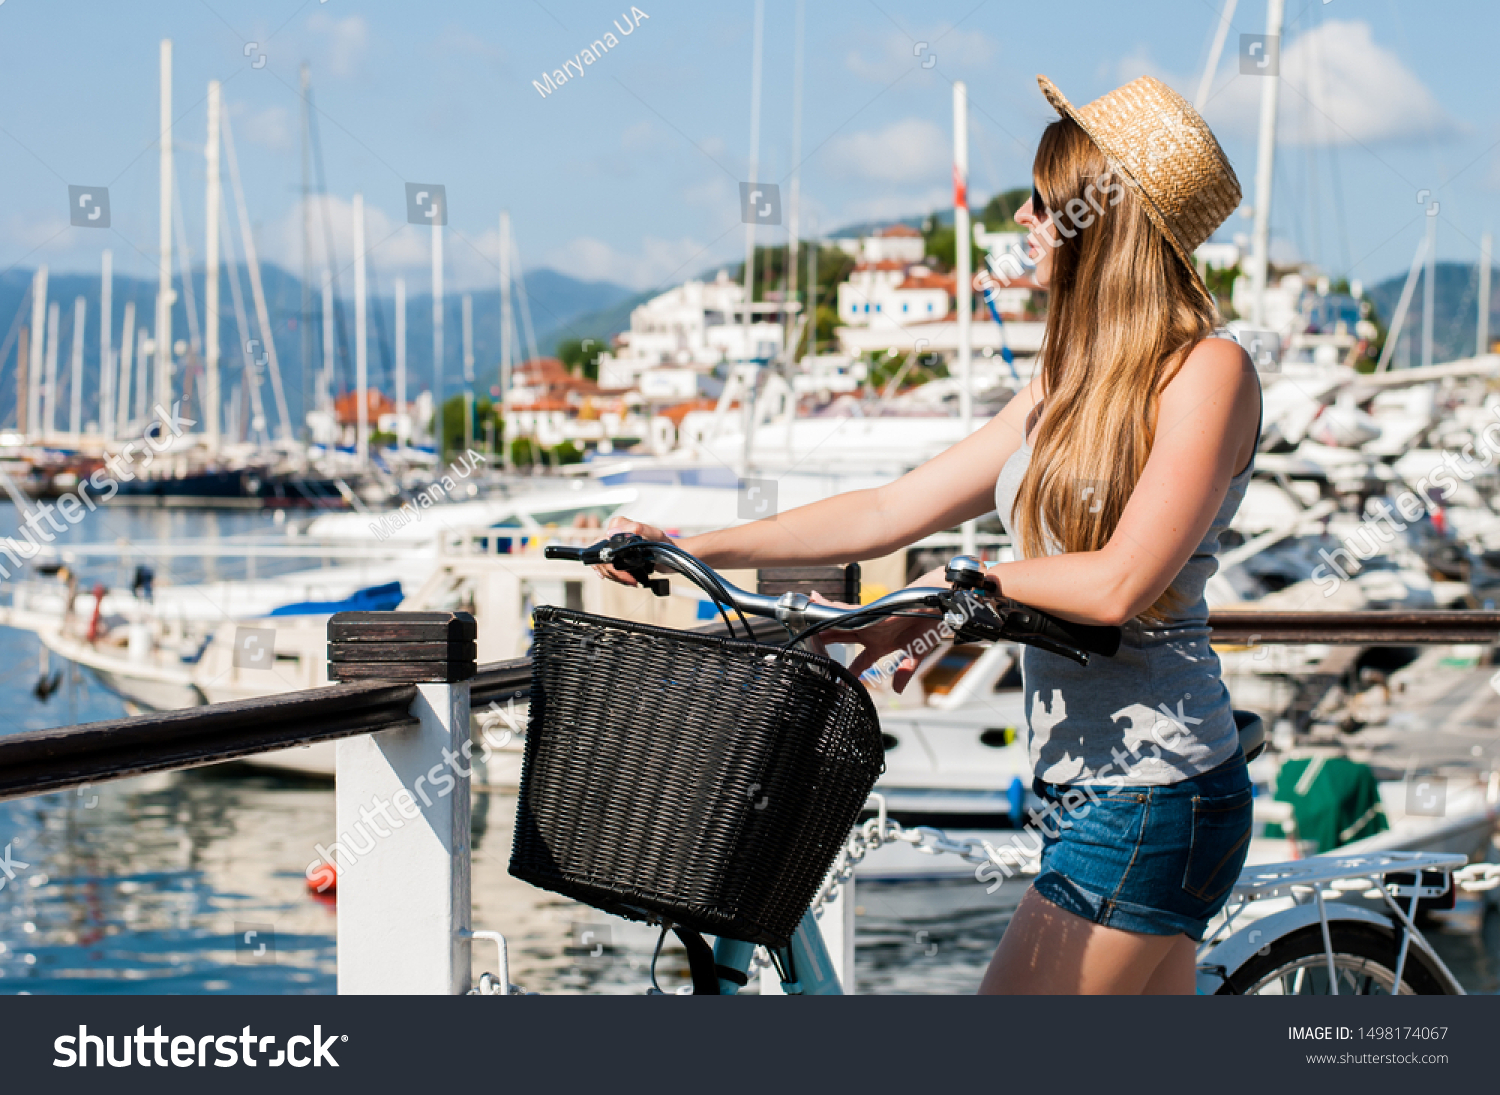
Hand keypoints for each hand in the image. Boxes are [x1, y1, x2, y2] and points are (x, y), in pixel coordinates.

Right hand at [592, 515, 671, 586]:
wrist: (673, 554)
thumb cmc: (665, 543)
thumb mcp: (655, 534)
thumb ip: (637, 529)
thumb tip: (611, 532)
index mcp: (618, 524)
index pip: (601, 544)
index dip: (607, 561)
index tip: (620, 570)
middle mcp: (613, 534)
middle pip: (601, 556)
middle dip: (613, 572)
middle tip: (630, 580)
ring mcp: (614, 546)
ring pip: (603, 565)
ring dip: (615, 577)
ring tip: (631, 581)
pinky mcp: (618, 556)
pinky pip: (608, 568)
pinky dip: (615, 577)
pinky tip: (625, 580)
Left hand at [806, 591, 944, 693]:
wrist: (936, 607)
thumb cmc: (929, 626)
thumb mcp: (916, 655)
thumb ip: (905, 672)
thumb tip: (898, 690)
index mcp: (881, 645)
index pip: (861, 662)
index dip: (851, 672)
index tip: (840, 682)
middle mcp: (872, 633)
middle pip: (843, 638)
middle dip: (826, 641)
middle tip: (808, 645)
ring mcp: (869, 621)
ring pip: (840, 623)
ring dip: (823, 623)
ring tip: (805, 622)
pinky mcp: (869, 610)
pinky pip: (845, 610)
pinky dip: (831, 608)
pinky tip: (817, 605)